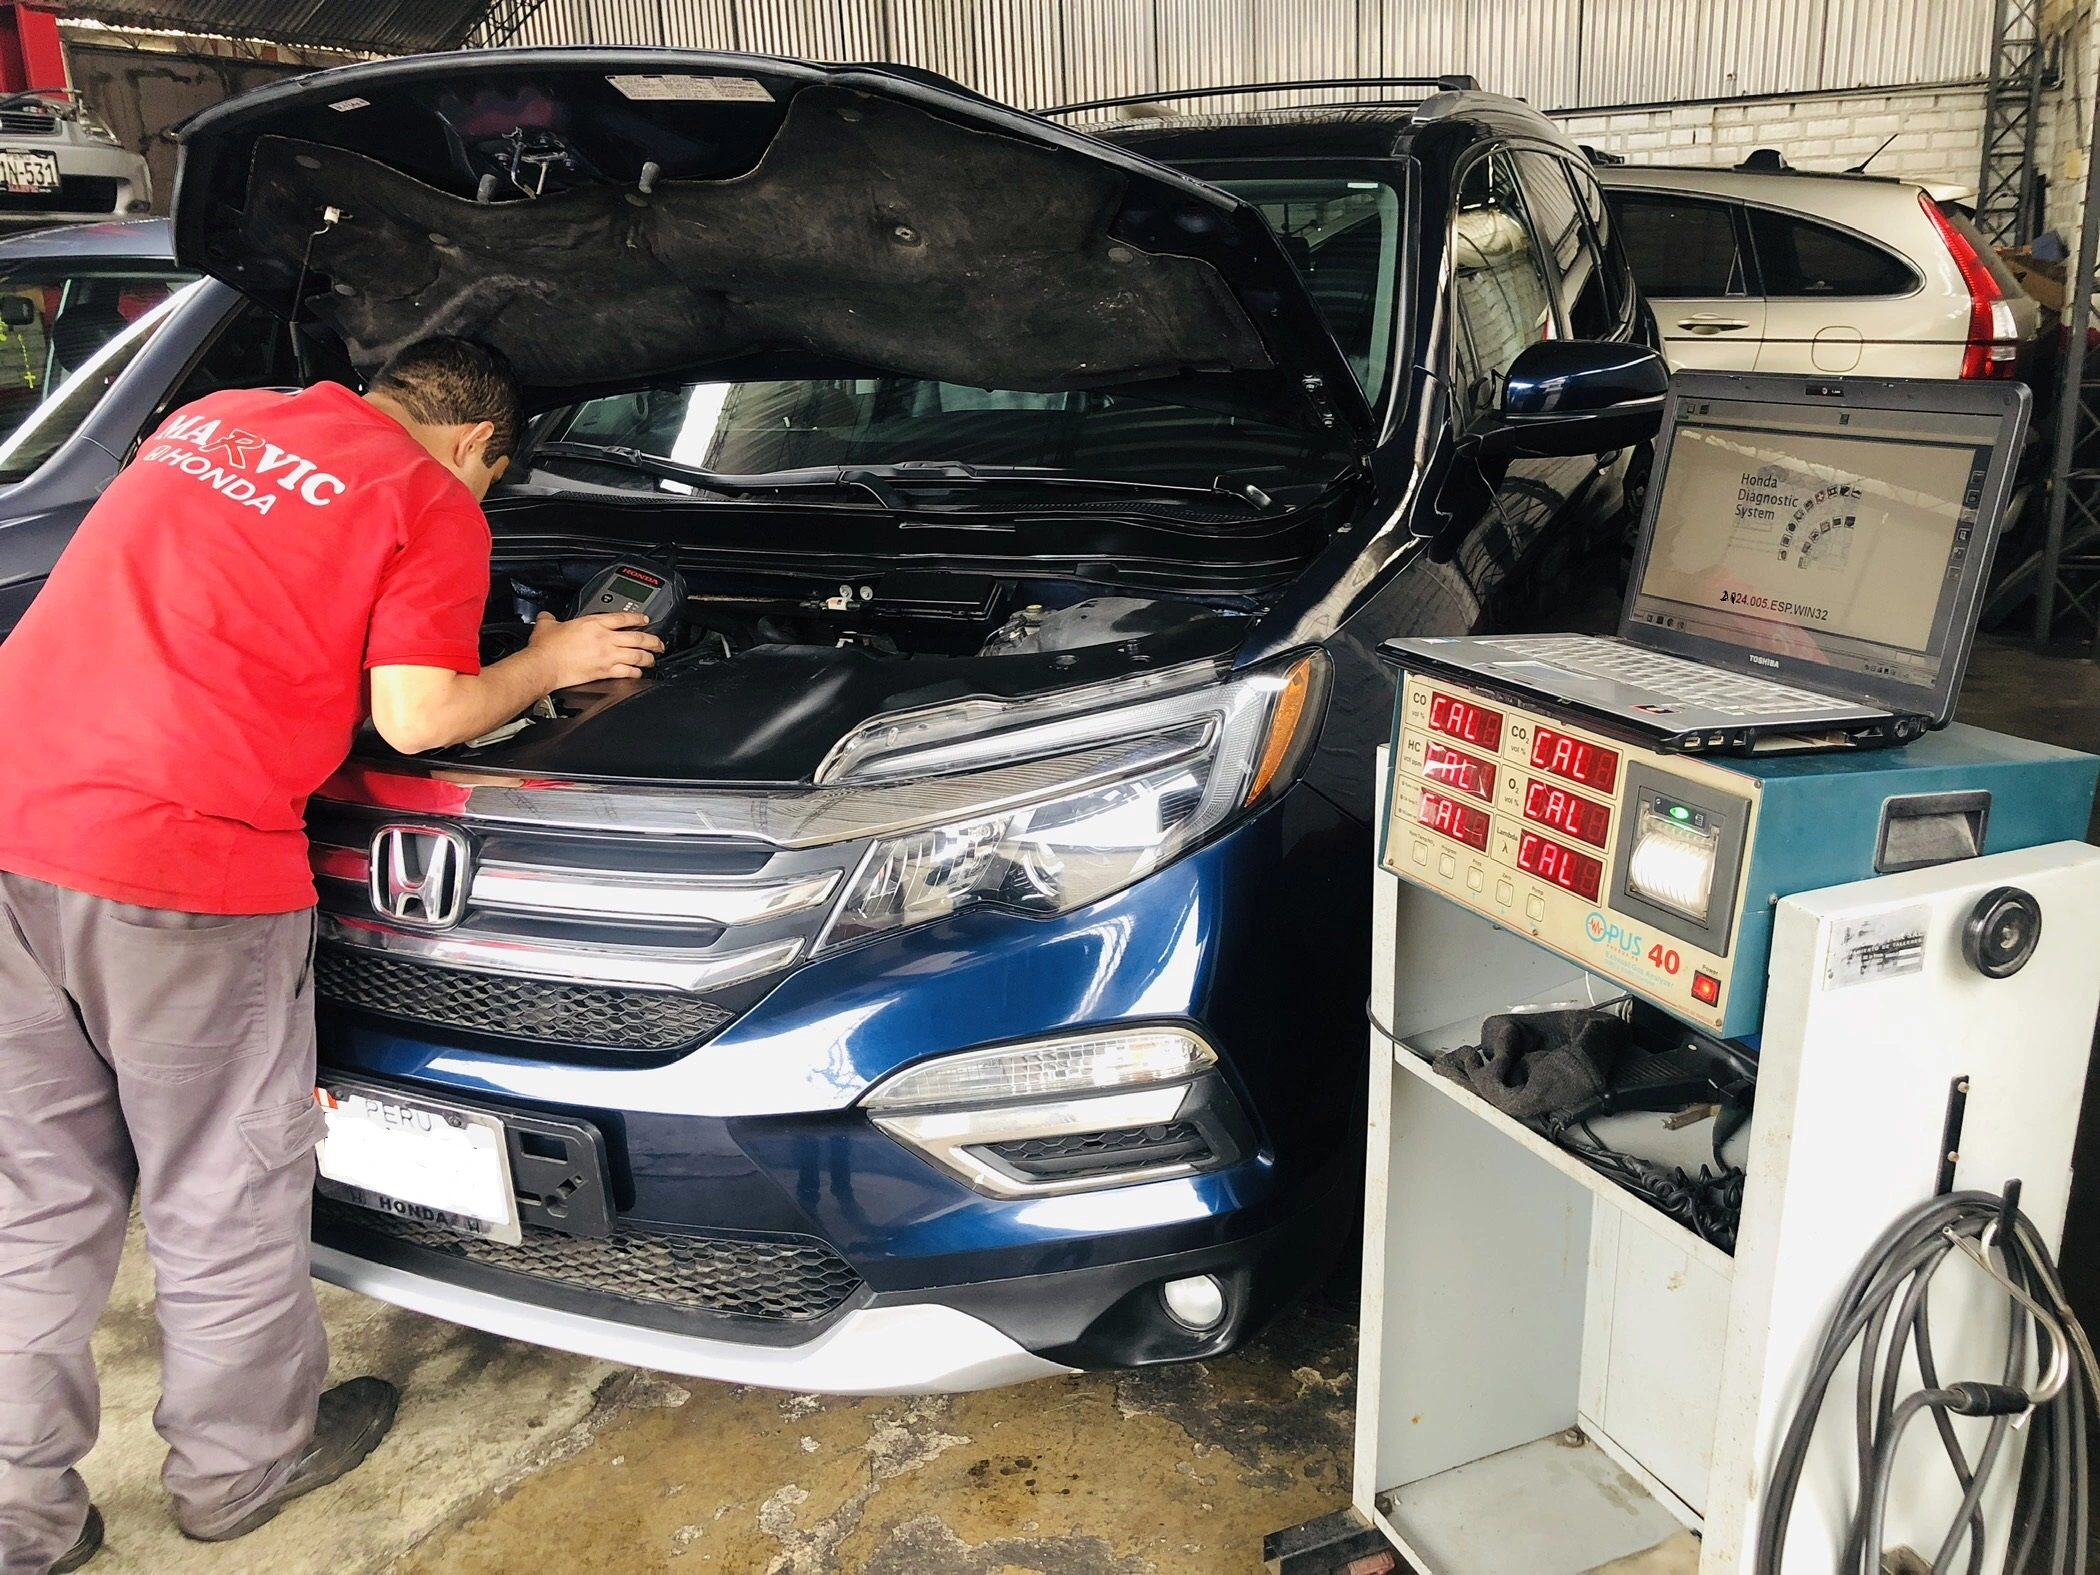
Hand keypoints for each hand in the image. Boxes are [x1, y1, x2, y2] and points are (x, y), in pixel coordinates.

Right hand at [528, 610, 663, 686]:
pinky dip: (636, 673)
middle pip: (638, 638)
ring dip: (648, 658)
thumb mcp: (547, 625)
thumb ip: (550, 618)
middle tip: (659, 643)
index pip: (623, 618)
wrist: (544, 666)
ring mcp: (607, 656)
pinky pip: (628, 672)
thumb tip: (547, 616)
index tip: (645, 620)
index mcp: (593, 623)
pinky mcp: (605, 672)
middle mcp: (605, 639)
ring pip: (637, 655)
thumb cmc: (546, 648)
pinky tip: (639, 673)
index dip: (638, 618)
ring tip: (653, 659)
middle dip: (653, 641)